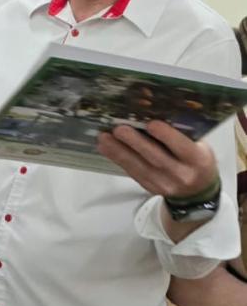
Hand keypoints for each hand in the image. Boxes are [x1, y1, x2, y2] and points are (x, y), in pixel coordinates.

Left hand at [97, 120, 217, 197]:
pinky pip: (132, 172)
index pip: (182, 147)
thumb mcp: (200, 147)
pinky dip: (117, 159)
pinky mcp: (149, 187)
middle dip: (135, 143)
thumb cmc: (197, 160)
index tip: (151, 124)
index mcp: (198, 160)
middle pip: (155, 158)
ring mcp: (163, 184)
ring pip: (139, 167)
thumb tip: (154, 113)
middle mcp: (181, 174)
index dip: (167, 136)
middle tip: (118, 128)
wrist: (196, 192)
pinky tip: (106, 148)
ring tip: (104, 138)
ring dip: (119, 151)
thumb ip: (182, 135)